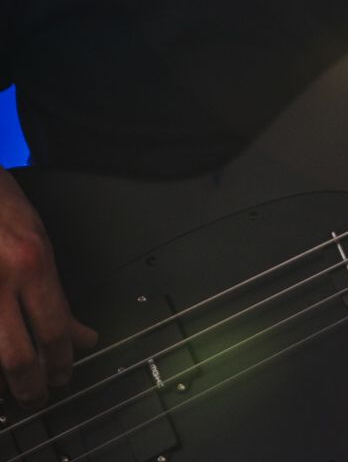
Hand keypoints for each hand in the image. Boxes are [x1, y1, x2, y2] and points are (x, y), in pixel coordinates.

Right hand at [0, 169, 96, 407]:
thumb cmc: (2, 209)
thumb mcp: (39, 242)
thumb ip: (56, 293)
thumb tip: (81, 336)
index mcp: (32, 264)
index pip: (54, 330)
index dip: (62, 363)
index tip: (64, 377)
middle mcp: (2, 281)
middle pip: (18, 357)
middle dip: (31, 387)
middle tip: (38, 397)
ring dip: (5, 381)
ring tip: (13, 390)